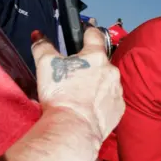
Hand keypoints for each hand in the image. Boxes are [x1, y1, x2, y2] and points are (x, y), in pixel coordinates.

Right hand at [31, 28, 124, 149]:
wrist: (75, 127)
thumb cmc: (61, 95)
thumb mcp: (46, 65)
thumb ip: (43, 47)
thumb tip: (40, 36)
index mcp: (96, 56)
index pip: (94, 35)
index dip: (87, 33)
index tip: (84, 34)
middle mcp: (112, 71)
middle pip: (100, 62)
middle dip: (89, 66)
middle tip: (75, 76)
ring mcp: (118, 90)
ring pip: (107, 81)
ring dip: (97, 84)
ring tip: (81, 94)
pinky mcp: (120, 108)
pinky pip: (111, 100)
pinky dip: (102, 101)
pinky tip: (90, 107)